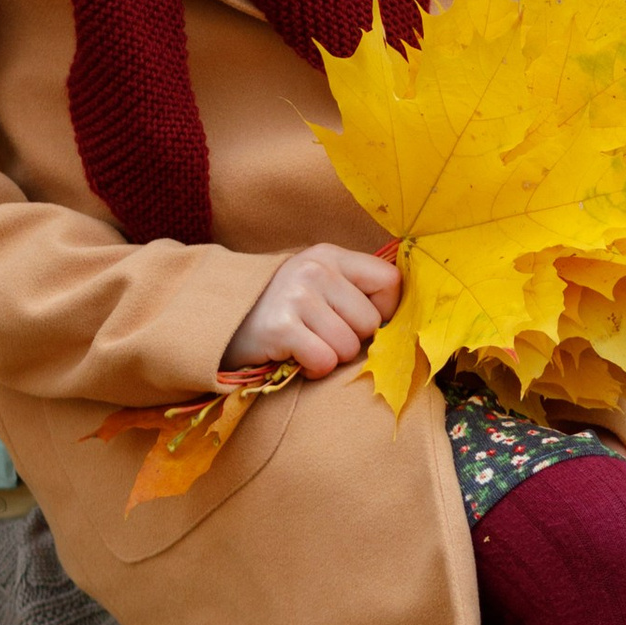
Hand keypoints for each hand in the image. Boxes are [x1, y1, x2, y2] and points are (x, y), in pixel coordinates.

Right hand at [222, 242, 401, 378]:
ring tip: (306, 344)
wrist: (222, 323)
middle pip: (370, 323)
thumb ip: (356, 291)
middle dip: (351, 340)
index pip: (390, 281)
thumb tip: (403, 319)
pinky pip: (324, 362)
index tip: (359, 321)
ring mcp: (296, 295)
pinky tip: (295, 357)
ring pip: (348, 347)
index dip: (384, 311)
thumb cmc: (282, 310)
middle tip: (321, 335)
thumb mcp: (318, 285)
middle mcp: (314, 269)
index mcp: (329, 255)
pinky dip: (313, 369)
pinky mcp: (281, 327)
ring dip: (330, 357)